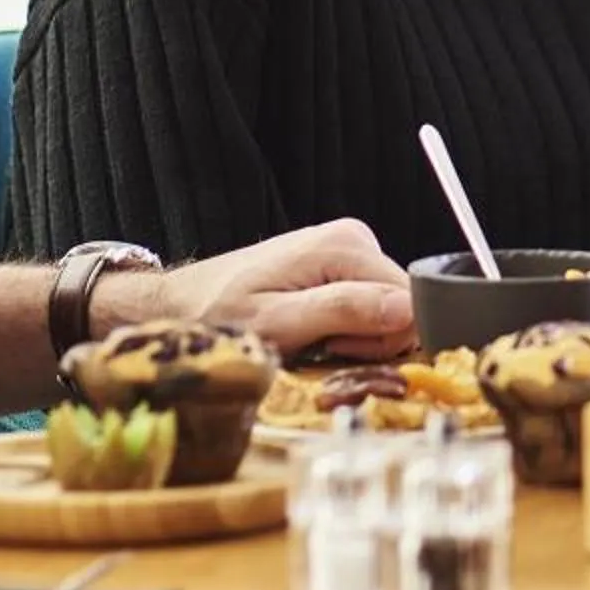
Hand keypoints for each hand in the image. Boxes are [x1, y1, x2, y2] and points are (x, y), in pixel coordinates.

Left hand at [128, 219, 417, 362]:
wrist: (179, 305)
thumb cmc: (217, 317)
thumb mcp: (277, 324)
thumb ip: (344, 311)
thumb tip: (408, 309)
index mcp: (346, 245)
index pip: (411, 301)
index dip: (384, 339)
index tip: (339, 350)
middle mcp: (355, 239)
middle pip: (400, 306)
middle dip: (368, 340)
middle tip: (318, 347)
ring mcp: (347, 251)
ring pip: (386, 312)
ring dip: (354, 339)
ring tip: (309, 341)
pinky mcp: (338, 268)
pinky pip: (367, 308)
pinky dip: (345, 331)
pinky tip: (313, 334)